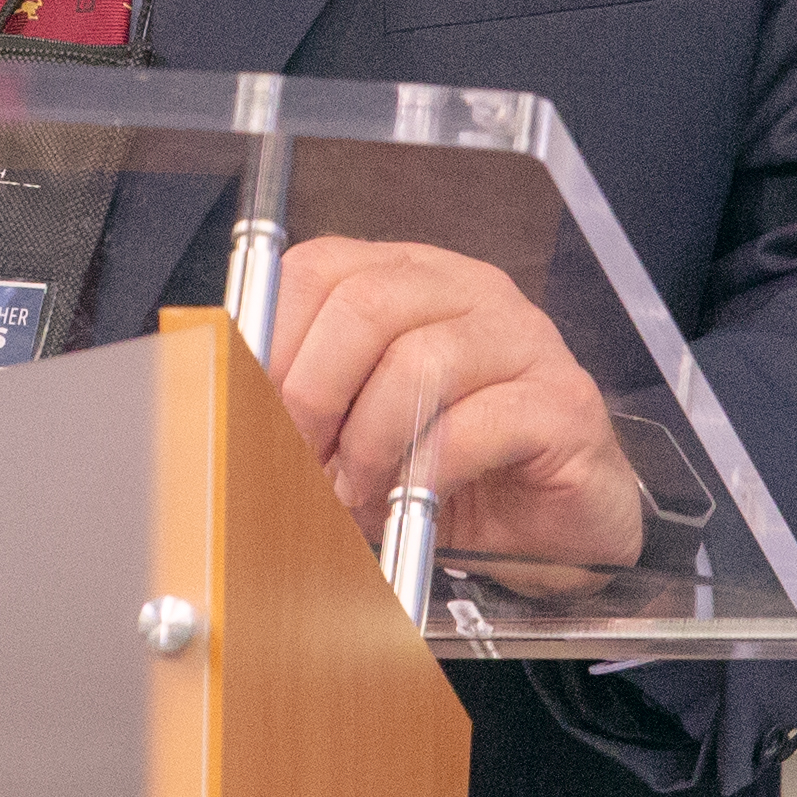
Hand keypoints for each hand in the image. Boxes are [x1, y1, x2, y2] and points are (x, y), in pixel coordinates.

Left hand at [260, 236, 644, 586]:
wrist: (551, 530)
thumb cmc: (451, 474)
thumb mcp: (357, 431)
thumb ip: (306, 408)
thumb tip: (232, 414)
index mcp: (410, 279)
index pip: (321, 266)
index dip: (274, 340)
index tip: (249, 408)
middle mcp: (469, 293)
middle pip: (367, 303)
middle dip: (314, 393)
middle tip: (298, 460)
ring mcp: (524, 341)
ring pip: (422, 359)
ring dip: (369, 441)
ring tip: (356, 492)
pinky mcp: (563, 403)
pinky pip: (480, 421)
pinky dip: (428, 470)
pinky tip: (412, 498)